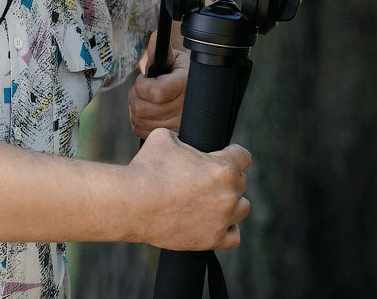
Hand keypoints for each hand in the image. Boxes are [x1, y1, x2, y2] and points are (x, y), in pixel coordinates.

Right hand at [128, 129, 251, 250]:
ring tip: (210, 198)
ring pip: (241, 208)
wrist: (133, 203)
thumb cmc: (148, 167)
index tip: (222, 154)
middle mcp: (228, 194)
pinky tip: (214, 220)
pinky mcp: (211, 240)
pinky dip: (227, 228)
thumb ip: (182, 138)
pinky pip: (234, 237)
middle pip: (241, 182)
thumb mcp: (164, 137)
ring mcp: (222, 219)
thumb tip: (181, 142)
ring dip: (229, 202)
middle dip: (226, 177)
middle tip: (204, 176)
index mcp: (223, 168)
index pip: (243, 156)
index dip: (232, 152)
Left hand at [129, 30, 189, 137]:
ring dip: (135, 108)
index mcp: (185, 85)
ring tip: (145, 98)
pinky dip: (138, 121)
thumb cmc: (182, 74)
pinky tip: (147, 111)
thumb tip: (155, 36)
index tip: (145, 78)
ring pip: (139, 120)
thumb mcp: (174, 59)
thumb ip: (159, 51)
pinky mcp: (171, 135)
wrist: (196, 93)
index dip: (142, 85)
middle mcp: (184, 110)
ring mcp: (178, 126)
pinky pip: (141, 131)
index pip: (156, 92)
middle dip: (135, 95)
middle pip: (142, 109)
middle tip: (142, 87)